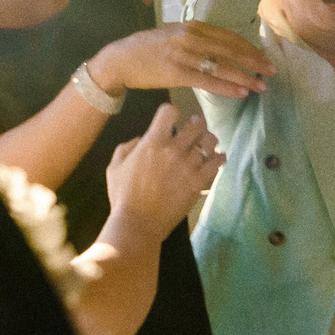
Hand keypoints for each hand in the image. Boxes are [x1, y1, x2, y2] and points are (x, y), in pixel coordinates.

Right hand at [94, 21, 273, 100]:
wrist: (121, 59)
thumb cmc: (148, 49)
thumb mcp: (175, 35)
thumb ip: (197, 38)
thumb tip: (221, 46)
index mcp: (193, 26)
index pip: (229, 37)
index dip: (250, 48)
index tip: (265, 57)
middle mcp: (191, 37)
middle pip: (231, 49)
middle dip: (255, 61)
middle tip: (272, 71)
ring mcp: (184, 55)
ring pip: (223, 66)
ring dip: (246, 76)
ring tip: (262, 86)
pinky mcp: (177, 73)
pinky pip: (208, 81)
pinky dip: (227, 87)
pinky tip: (242, 92)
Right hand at [104, 106, 225, 245]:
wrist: (138, 223)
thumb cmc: (123, 196)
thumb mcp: (115, 167)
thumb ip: (127, 147)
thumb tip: (141, 139)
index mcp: (152, 142)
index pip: (169, 111)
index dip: (171, 111)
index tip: (172, 118)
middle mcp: (173, 149)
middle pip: (196, 124)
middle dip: (197, 122)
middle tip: (196, 126)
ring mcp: (188, 165)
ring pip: (209, 142)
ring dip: (208, 140)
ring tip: (206, 144)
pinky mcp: (199, 181)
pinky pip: (217, 162)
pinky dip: (219, 158)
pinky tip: (217, 158)